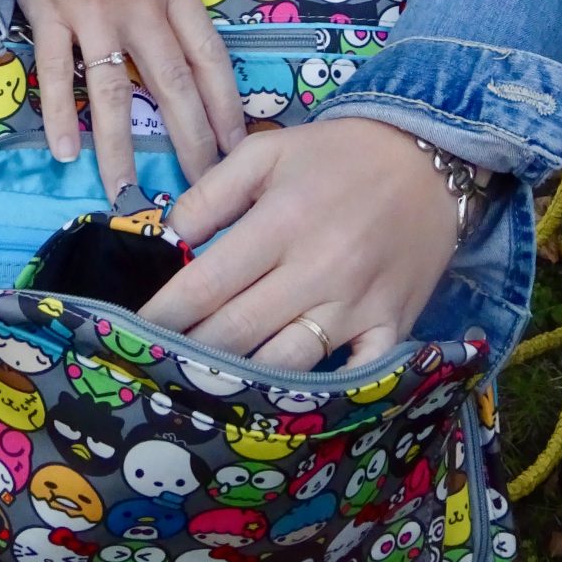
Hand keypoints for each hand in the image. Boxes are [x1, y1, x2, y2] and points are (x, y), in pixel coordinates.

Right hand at [0, 0, 246, 197]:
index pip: (208, 54)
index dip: (224, 103)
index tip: (236, 142)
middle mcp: (138, 4)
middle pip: (172, 85)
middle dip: (190, 141)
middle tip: (201, 188)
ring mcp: (92, 11)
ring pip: (113, 92)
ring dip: (122, 146)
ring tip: (126, 192)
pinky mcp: (48, 11)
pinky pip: (56, 72)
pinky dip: (59, 114)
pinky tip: (65, 151)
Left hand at [139, 117, 461, 368]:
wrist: (429, 160)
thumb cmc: (336, 155)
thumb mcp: (266, 152)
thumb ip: (211, 193)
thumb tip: (167, 239)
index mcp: (280, 221)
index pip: (207, 283)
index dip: (165, 313)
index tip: (132, 332)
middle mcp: (317, 268)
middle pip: (238, 331)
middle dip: (190, 352)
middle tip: (156, 365)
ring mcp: (358, 305)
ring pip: (286, 362)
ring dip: (241, 380)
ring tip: (203, 389)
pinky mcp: (392, 327)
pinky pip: (354, 378)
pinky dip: (321, 397)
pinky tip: (284, 408)